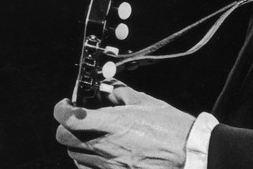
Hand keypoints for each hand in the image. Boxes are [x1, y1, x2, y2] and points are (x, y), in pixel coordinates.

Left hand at [54, 82, 195, 168]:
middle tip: (79, 119)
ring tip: (92, 136)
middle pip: (64, 137)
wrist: (191, 156)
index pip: (68, 117)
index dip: (61, 109)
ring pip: (74, 155)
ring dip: (77, 144)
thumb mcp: (145, 102)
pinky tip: (101, 153)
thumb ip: (120, 94)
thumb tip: (105, 90)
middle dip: (66, 126)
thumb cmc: (173, 129)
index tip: (67, 104)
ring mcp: (109, 166)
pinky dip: (88, 161)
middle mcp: (106, 147)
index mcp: (112, 124)